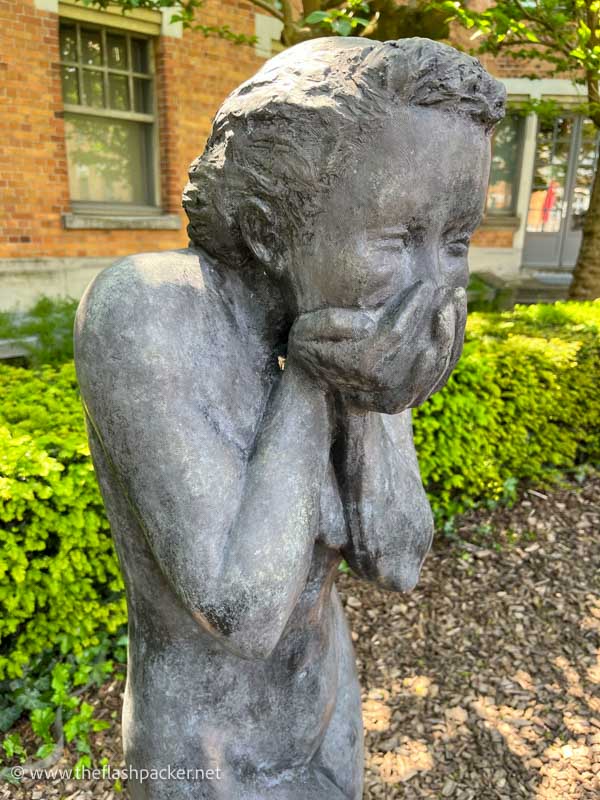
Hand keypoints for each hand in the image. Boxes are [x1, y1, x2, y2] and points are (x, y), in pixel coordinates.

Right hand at [288, 282, 466, 413]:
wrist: (313, 381)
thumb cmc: (309, 346)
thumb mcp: (306, 329)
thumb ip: (332, 323)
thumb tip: (368, 324)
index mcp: (361, 367)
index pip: (397, 334)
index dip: (414, 307)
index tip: (425, 284)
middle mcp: (382, 386)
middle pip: (424, 349)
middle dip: (441, 317)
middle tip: (451, 288)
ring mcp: (398, 396)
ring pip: (438, 364)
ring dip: (453, 330)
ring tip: (456, 298)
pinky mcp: (409, 397)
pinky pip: (439, 375)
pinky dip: (451, 348)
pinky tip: (454, 321)